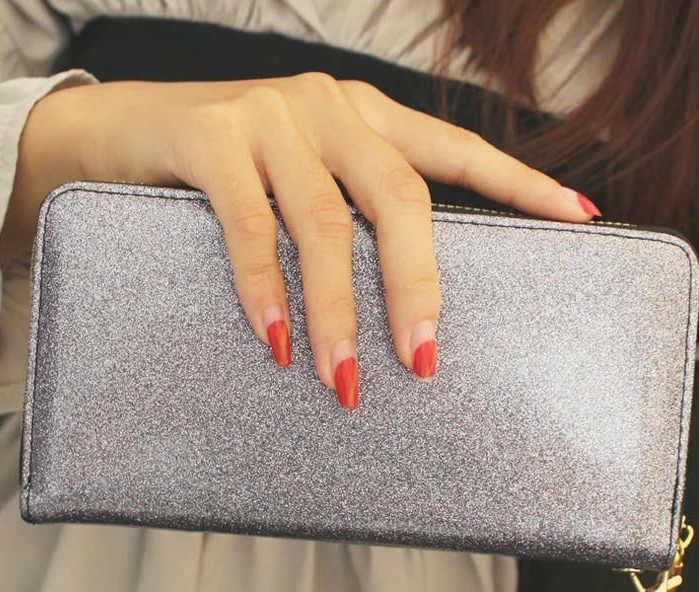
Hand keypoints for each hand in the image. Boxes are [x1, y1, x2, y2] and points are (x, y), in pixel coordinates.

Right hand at [2, 74, 599, 406]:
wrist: (117, 131)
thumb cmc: (223, 169)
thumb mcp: (301, 179)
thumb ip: (347, 213)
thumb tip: (395, 299)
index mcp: (364, 116)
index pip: (456, 148)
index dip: (520, 182)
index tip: (580, 215)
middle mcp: (327, 106)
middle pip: (398, 197)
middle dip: (417, 284)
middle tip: (423, 359)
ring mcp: (268, 116)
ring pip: (324, 223)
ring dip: (338, 310)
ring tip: (346, 378)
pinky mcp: (209, 136)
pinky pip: (249, 225)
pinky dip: (264, 289)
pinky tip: (275, 342)